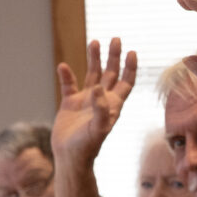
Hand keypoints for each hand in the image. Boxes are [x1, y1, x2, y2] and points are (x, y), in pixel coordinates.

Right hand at [52, 38, 136, 167]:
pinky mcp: (70, 104)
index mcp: (113, 105)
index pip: (126, 82)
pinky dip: (67, 75)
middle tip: (115, 39)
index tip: (132, 51)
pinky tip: (63, 65)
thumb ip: (101, 109)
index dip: (130, 68)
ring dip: (94, 59)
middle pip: (111, 74)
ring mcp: (85, 101)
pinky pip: (69, 85)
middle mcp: (101, 100)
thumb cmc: (88, 147)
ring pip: (92, 75)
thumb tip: (99, 87)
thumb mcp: (99, 128)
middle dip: (114, 57)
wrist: (71, 158)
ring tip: (94, 41)